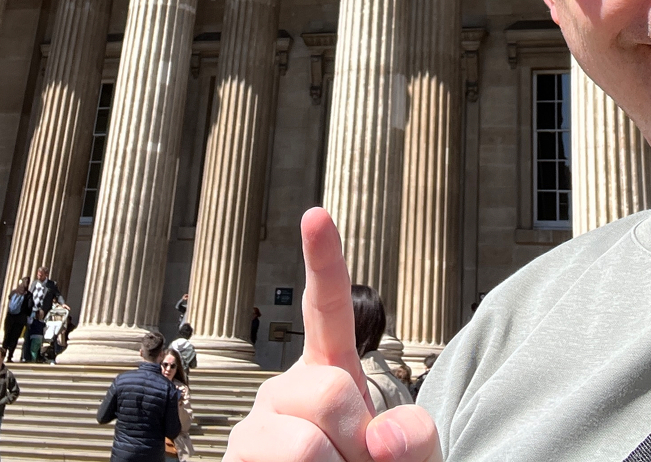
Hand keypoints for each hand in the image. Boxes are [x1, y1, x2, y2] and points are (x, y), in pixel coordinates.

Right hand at [223, 208, 440, 461]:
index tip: (317, 213)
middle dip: (359, 441)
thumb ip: (415, 438)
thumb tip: (378, 438)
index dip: (324, 260)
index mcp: (330, 371)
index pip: (329, 309)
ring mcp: (255, 426)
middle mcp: (284, 389)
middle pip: (329, 391)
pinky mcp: (234, 459)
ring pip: (307, 443)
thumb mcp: (413, 459)